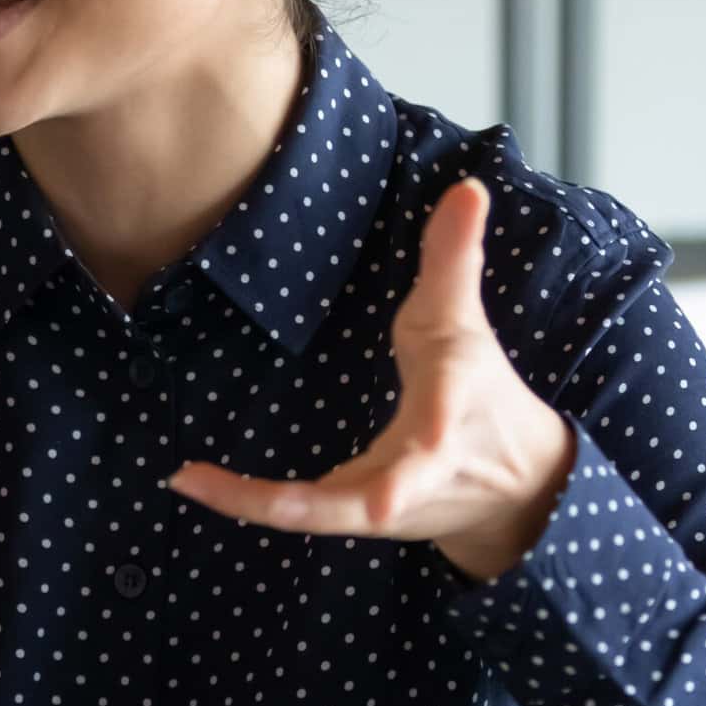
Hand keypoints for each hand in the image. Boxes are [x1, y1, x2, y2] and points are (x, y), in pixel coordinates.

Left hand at [169, 178, 574, 582]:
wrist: (517, 490)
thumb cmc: (482, 396)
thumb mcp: (465, 325)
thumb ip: (454, 258)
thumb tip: (467, 187)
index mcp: (448, 421)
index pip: (437, 428)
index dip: (413, 457)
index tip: (386, 491)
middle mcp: (416, 475)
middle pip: (373, 497)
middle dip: (321, 503)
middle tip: (269, 504)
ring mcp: (384, 506)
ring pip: (318, 516)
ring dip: (251, 503)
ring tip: (187, 479)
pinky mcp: (355, 518)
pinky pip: (297, 515)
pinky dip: (245, 502)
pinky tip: (190, 481)